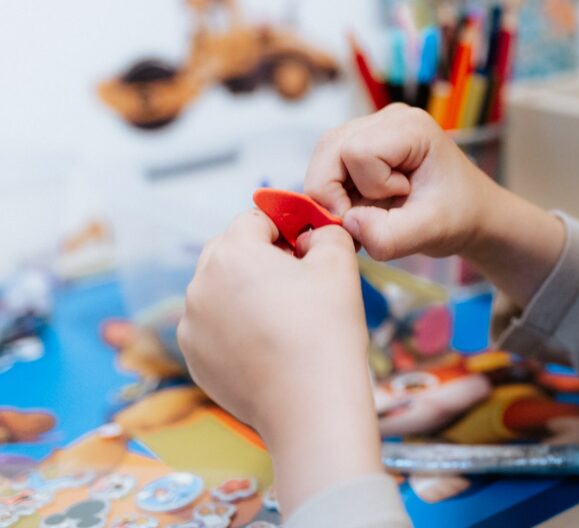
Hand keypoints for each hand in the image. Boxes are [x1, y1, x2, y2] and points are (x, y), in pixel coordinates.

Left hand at [179, 211, 382, 512]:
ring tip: (287, 318)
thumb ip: (326, 232)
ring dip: (247, 292)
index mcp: (231, 254)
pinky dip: (237, 327)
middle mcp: (199, 286)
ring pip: (220, 291)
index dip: (287, 227)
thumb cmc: (326, 331)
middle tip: (300, 281)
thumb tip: (312, 235)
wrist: (311, 406)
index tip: (310, 247)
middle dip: (262, 258)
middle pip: (230, 252)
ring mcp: (191, 326)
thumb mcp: (339, 264)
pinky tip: (270, 345)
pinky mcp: (195, 359)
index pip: (255, 219)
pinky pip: (215, 327)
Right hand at [306, 103, 566, 307]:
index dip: (367, 188)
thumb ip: (388, 236)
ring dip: (338, 193)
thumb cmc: (458, 216)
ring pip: (324, 157)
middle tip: (371, 216)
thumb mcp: (429, 233)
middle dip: (338, 192)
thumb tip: (347, 223)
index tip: (399, 202)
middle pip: (329, 148)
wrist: (472, 214)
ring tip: (373, 210)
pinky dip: (339, 191)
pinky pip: (329, 164)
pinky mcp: (363, 141)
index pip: (356, 152)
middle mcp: (389, 118)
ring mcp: (373, 126)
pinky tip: (367, 205)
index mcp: (412, 127)